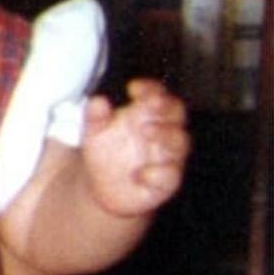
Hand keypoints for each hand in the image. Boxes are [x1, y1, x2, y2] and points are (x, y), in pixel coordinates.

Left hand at [80, 78, 189, 217]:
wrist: (100, 187)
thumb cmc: (105, 151)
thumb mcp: (94, 131)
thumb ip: (95, 116)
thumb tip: (97, 100)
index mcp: (146, 115)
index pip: (158, 95)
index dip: (151, 88)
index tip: (133, 88)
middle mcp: (161, 133)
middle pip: (176, 114)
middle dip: (167, 107)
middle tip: (150, 103)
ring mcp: (165, 157)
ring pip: (179, 143)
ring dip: (166, 135)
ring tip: (146, 130)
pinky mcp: (163, 182)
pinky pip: (169, 177)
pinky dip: (158, 174)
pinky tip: (141, 173)